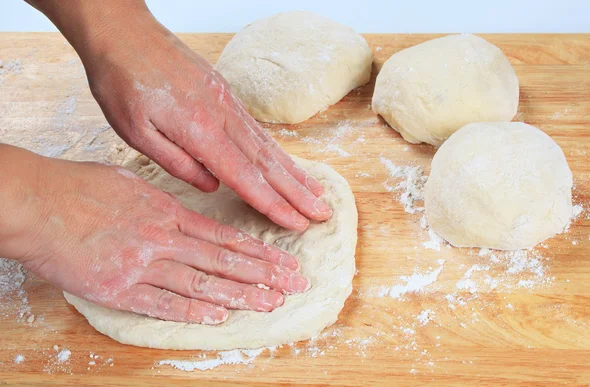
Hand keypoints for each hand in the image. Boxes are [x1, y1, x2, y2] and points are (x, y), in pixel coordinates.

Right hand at [13, 153, 310, 323]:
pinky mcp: (117, 288)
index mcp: (168, 212)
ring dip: (239, 295)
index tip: (286, 263)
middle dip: (264, 275)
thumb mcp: (132, 183)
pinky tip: (217, 317)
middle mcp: (163, 239)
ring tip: (270, 303)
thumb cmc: (80, 188)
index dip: (260, 253)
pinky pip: (161, 303)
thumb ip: (164, 199)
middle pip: (224, 261)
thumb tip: (187, 210)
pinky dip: (191, 312)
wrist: (37, 203)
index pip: (226, 237)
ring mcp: (142, 264)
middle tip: (295, 286)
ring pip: (201, 283)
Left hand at [78, 10, 331, 230]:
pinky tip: (286, 163)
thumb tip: (211, 186)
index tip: (297, 223)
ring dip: (294, 172)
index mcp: (199, 131)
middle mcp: (223, 117)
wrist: (124, 32)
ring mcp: (228, 103)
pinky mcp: (226, 94)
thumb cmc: (122, 81)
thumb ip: (175, 161)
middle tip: (322, 214)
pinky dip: (278, 151)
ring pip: (268, 146)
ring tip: (317, 192)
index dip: (273, 203)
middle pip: (267, 163)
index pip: (245, 177)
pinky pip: (258, 130)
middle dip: (296, 193)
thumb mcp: (134, 131)